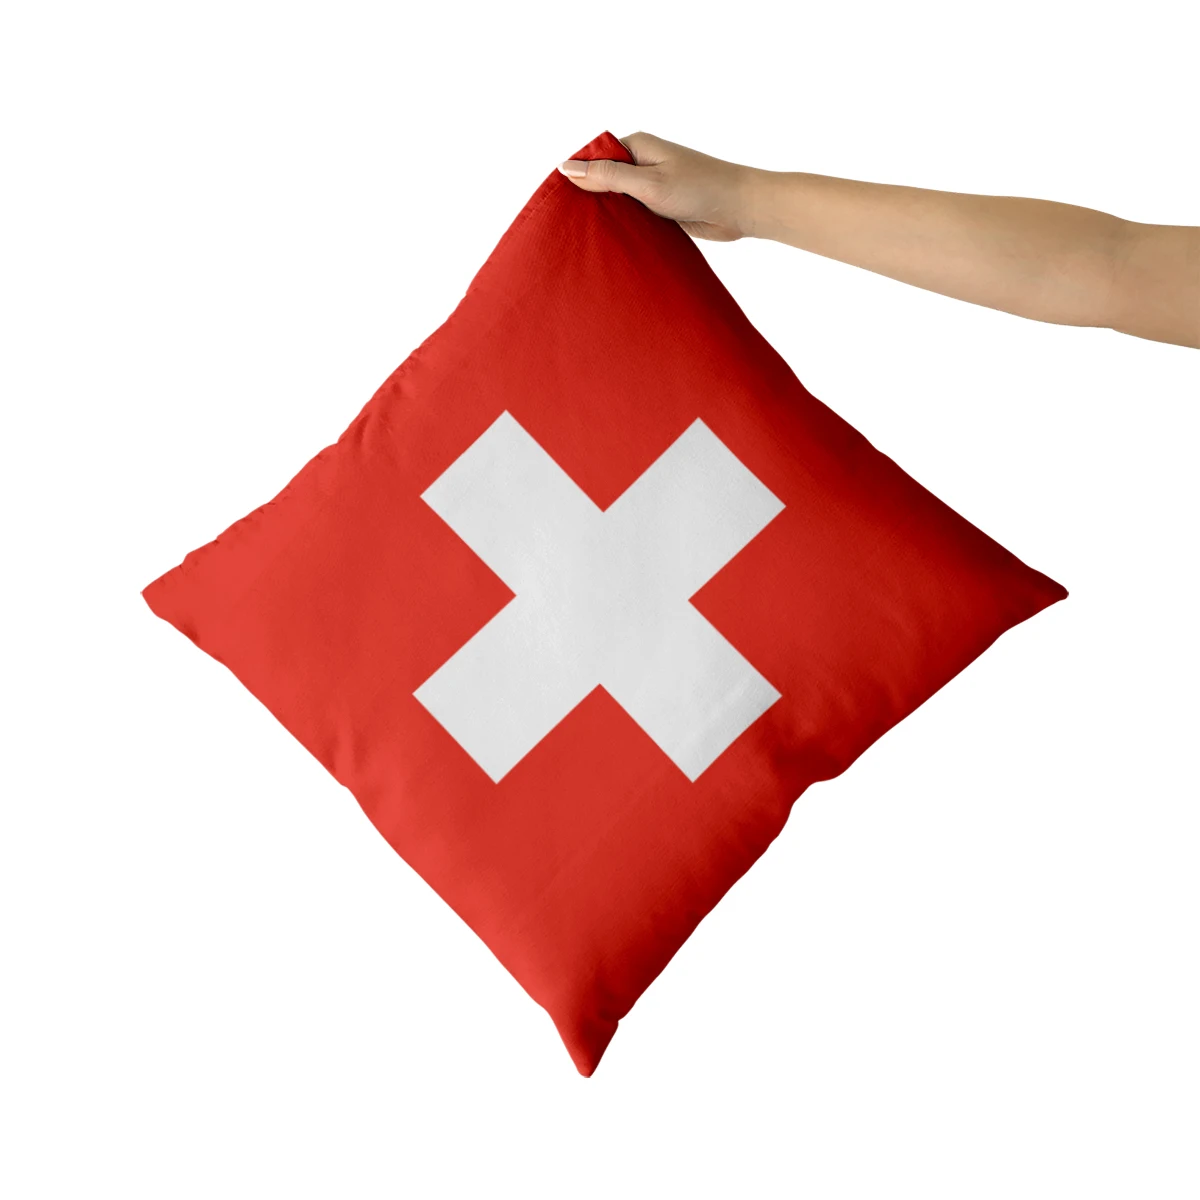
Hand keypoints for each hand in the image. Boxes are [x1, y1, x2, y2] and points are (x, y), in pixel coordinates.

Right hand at [558, 132, 756, 242]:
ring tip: (588, 236)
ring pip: (618, 201)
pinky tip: (613, 241)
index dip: (577, 176)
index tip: (559, 200)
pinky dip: (625, 226)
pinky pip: (634, 216)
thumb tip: (567, 168)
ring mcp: (651, 186)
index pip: (594, 157)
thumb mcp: (647, 183)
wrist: (739, 208)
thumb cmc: (700, 188)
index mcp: (637, 146)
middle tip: (571, 224)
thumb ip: (608, 177)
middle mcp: (642, 163)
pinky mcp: (660, 207)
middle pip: (603, 179)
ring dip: (609, 216)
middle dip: (590, 199)